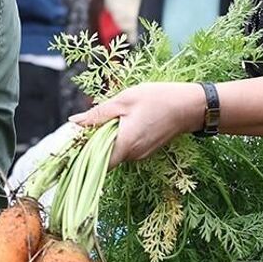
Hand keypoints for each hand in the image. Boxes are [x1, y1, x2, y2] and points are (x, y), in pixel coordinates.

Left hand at [72, 81, 206, 163]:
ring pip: (114, 152)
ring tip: (105, 120)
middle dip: (91, 144)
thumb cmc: (159, 99)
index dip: (81, 155)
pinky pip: (125, 149)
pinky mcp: (146, 150)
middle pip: (103, 157)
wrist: (192, 106)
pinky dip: (118, 138)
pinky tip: (120, 122)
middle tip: (85, 126)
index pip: (95, 162)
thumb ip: (98, 114)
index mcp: (125, 144)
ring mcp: (140, 155)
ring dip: (105, 139)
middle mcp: (132, 155)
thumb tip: (74, 122)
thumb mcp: (124, 100)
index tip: (71, 143)